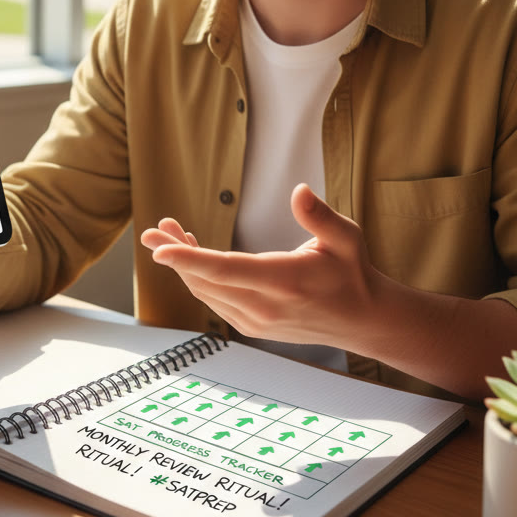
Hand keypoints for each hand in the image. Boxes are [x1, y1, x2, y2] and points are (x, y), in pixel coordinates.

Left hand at [140, 184, 383, 351]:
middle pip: (206, 280)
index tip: (159, 249)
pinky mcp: (251, 326)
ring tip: (169, 233)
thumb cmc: (352, 272)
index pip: (226, 270)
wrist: (362, 319)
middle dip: (175, 254)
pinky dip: (198, 278)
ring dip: (183, 265)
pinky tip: (191, 255)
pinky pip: (214, 301)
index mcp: (284, 281)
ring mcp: (256, 321)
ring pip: (205, 292)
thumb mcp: (346, 237)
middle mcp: (265, 307)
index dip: (189, 259)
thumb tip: (299, 190)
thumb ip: (319, 215)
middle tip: (154, 230)